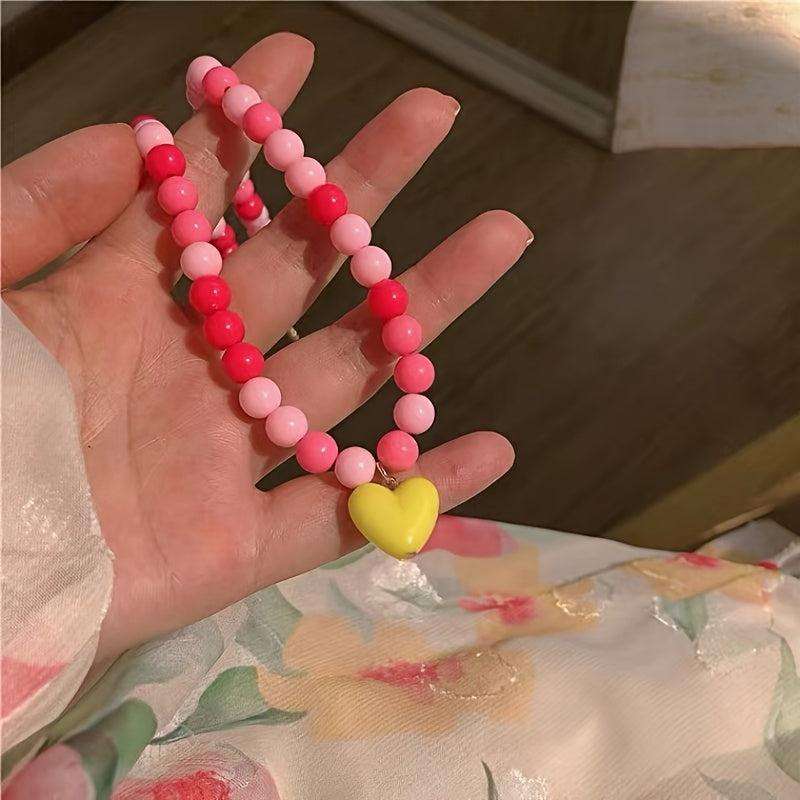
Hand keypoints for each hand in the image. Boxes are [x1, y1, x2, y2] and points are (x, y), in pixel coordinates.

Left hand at [2, 34, 528, 662]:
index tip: (298, 57)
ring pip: (345, 378)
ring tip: (499, 236)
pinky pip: (338, 520)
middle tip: (433, 116)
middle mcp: (189, 370)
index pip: (200, 196)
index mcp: (118, 307)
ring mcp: (219, 461)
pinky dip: (416, 493)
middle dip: (365, 189)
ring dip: (423, 314)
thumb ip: (36, 210)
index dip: (248, 126)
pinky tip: (491, 450)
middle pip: (301, 269)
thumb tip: (134, 136)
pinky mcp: (230, 550)